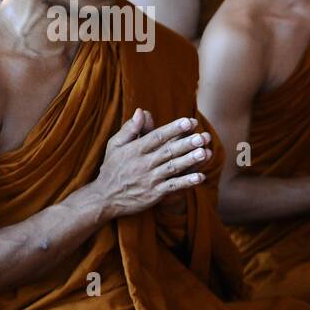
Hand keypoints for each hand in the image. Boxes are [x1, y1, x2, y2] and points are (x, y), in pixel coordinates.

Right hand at [91, 110, 211, 218]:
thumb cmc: (112, 167)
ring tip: (204, 153)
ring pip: (173, 167)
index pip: (157, 136)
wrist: (104, 198)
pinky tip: (200, 177)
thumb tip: (141, 111)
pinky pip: (173, 187)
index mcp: (135, 149)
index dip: (174, 129)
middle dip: (186, 144)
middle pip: (168, 151)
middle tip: (202, 137)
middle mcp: (144, 163)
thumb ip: (130, 128)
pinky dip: (186, 182)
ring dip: (190, 161)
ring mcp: (150, 179)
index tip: (190, 121)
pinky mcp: (155, 193)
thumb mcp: (115, 145)